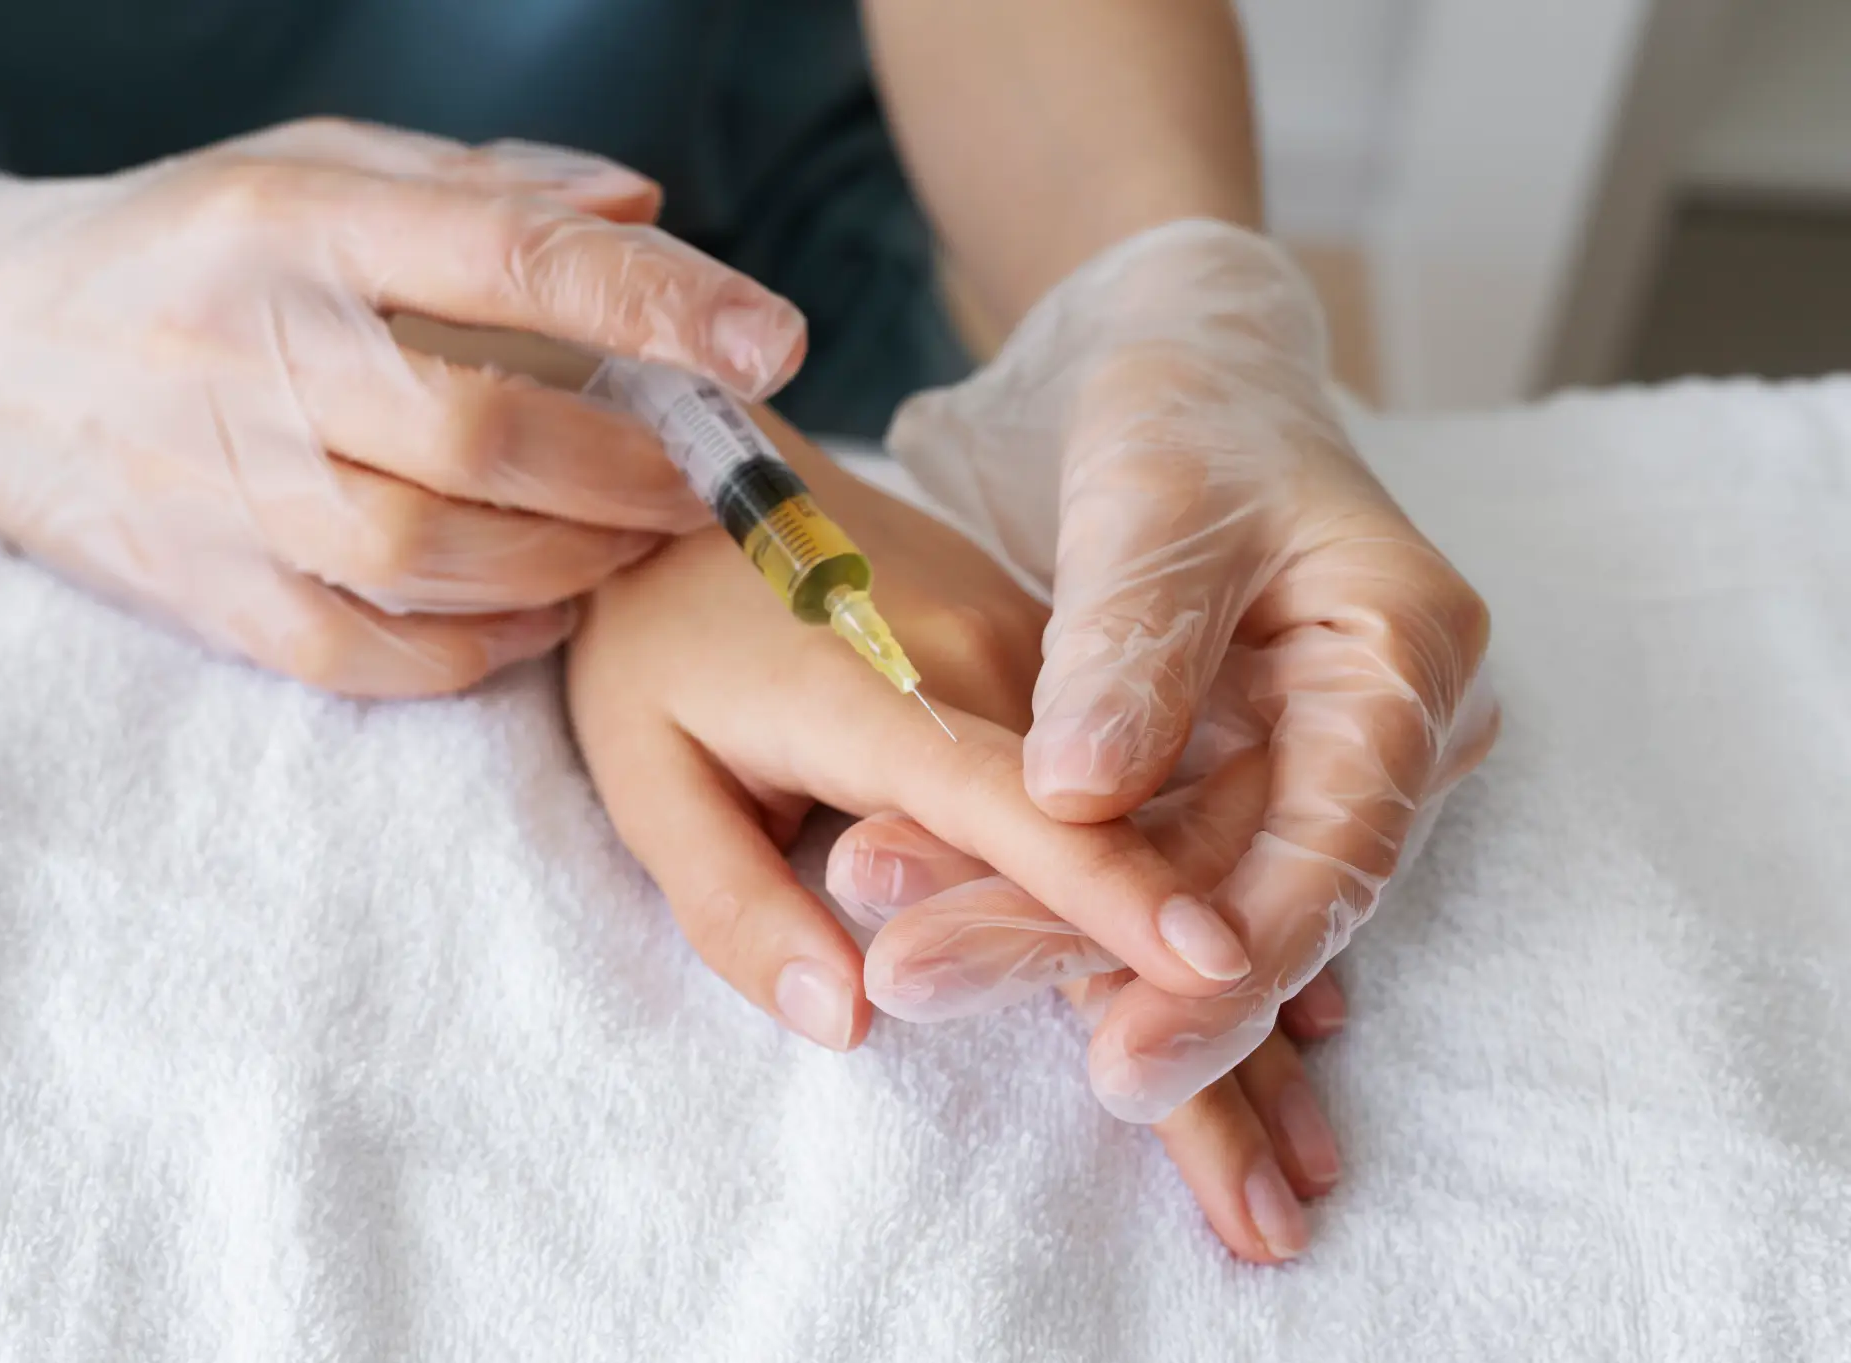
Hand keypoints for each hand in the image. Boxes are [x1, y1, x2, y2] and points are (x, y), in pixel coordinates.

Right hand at [0, 119, 805, 695]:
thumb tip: (646, 209)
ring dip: (574, 560)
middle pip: (482, 435)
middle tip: (713, 478)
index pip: (501, 255)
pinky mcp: (207, 594)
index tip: (769, 338)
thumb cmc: (182, 251)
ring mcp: (223, 490)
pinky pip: (370, 651)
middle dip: (633, 469)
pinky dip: (482, 646)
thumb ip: (483, 188)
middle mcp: (254, 358)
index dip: (652, 301)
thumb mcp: (311, 168)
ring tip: (638, 540)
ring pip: (434, 558)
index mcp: (293, 227)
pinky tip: (540, 609)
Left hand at [564, 410, 1334, 1257]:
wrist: (695, 483)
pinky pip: (1137, 793)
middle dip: (1214, 1012)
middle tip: (1276, 1184)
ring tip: (1301, 1144)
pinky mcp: (1048, 668)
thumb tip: (848, 1024)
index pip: (1021, 807)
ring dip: (1238, 982)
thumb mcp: (643, 765)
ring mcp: (1036, 662)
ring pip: (1159, 829)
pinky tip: (1273, 999)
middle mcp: (993, 668)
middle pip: (1128, 848)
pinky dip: (1200, 903)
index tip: (1208, 970)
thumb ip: (737, 898)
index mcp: (885, 687)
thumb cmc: (654, 631)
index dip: (1111, 891)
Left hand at [883, 220, 1498, 1120]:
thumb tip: (1083, 797)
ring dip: (1030, 919)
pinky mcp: (1208, 768)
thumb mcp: (1155, 497)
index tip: (1128, 1052)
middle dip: (1087, 953)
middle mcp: (1366, 729)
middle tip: (931, 984)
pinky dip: (1026, 873)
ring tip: (894, 952)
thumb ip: (1129, 642)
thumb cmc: (1185, 402)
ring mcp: (1288, 756)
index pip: (1339, 848)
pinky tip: (917, 897)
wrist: (1174, 362)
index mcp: (1402, 654)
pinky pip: (1127, 850)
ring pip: (1168, 884)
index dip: (1237, 963)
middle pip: (1241, 890)